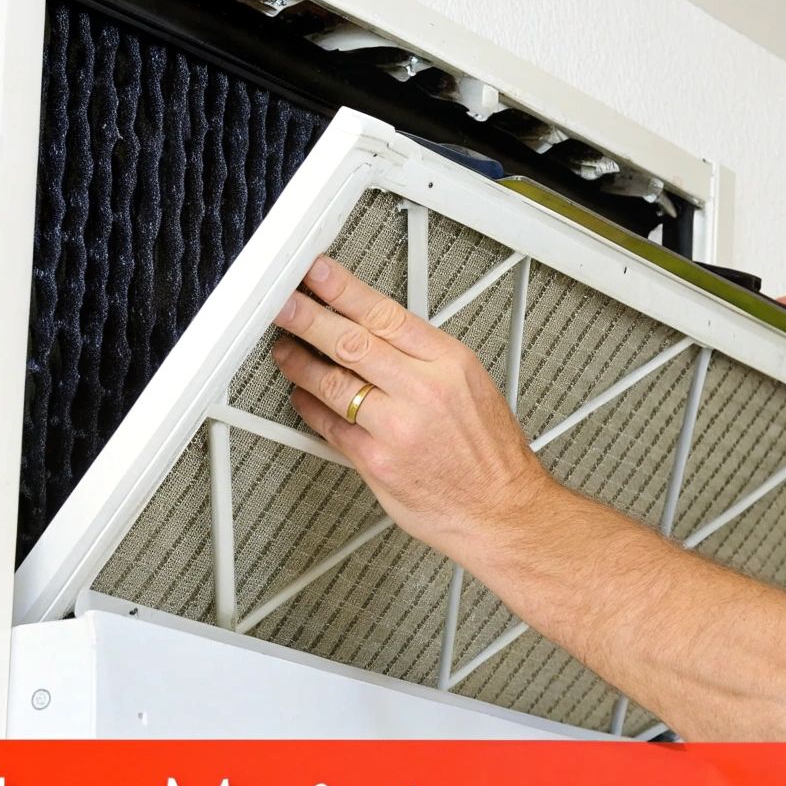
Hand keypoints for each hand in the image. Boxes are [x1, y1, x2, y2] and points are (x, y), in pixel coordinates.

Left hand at [270, 256, 555, 559]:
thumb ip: (423, 356)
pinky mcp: (376, 464)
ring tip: (285, 349)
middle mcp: (424, 392)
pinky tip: (302, 395)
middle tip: (282, 303)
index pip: (385, 314)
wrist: (503, 512)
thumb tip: (373, 327)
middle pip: (351, 343)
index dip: (342, 289)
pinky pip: (330, 427)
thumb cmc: (489, 454)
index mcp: (451, 364)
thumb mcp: (472, 384)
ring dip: (300, 363)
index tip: (316, 273)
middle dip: (307, 318)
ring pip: (333, 383)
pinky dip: (310, 407)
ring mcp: (397, 429)